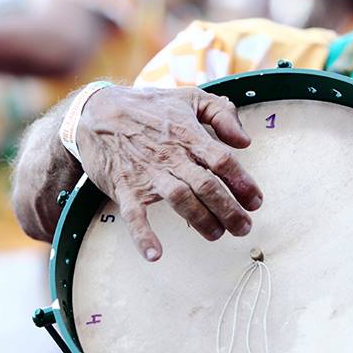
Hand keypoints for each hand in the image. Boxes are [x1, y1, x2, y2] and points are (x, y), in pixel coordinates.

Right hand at [75, 85, 263, 260]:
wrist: (96, 112)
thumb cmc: (148, 107)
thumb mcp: (189, 98)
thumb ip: (222, 113)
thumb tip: (245, 142)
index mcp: (188, 134)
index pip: (222, 160)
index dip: (242, 183)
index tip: (256, 202)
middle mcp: (171, 155)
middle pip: (207, 186)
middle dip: (229, 210)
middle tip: (244, 227)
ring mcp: (147, 174)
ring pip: (180, 200)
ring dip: (201, 221)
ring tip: (216, 234)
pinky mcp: (125, 188)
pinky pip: (134, 215)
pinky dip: (143, 236)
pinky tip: (155, 254)